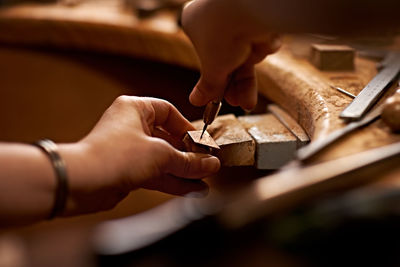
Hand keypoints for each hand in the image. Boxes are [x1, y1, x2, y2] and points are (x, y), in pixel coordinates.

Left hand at [62, 96, 219, 214]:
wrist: (83, 183)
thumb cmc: (115, 155)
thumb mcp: (160, 154)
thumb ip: (188, 160)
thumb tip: (211, 163)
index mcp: (135, 109)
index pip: (168, 112)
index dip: (187, 127)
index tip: (202, 141)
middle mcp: (131, 127)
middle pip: (168, 138)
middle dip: (188, 155)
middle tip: (207, 165)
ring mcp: (129, 150)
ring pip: (163, 159)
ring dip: (183, 171)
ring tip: (203, 182)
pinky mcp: (127, 170)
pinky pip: (156, 173)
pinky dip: (172, 181)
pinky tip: (191, 191)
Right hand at [182, 0, 280, 109]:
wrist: (253, 5)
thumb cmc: (222, 32)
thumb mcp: (212, 69)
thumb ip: (208, 86)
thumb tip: (195, 100)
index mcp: (195, 24)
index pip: (206, 59)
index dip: (215, 81)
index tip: (217, 100)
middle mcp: (215, 18)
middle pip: (228, 60)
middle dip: (236, 86)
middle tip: (239, 103)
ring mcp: (238, 16)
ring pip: (246, 53)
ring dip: (249, 77)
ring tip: (248, 99)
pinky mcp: (260, 15)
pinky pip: (261, 39)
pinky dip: (264, 47)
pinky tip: (263, 43)